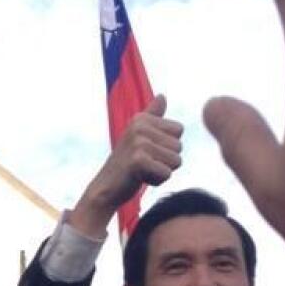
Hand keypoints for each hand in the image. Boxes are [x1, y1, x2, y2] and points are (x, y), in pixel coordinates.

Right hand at [70, 95, 183, 239]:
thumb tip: (163, 96)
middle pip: (179, 146)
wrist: (105, 188)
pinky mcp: (138, 161)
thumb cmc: (126, 164)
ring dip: (162, 171)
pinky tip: (140, 178)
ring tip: (142, 171)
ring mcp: (138, 142)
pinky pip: (167, 173)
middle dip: (166, 161)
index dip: (168, 146)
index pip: (179, 130)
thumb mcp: (139, 136)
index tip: (148, 152)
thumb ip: (153, 116)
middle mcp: (140, 126)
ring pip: (176, 161)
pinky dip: (157, 181)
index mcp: (142, 118)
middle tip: (144, 164)